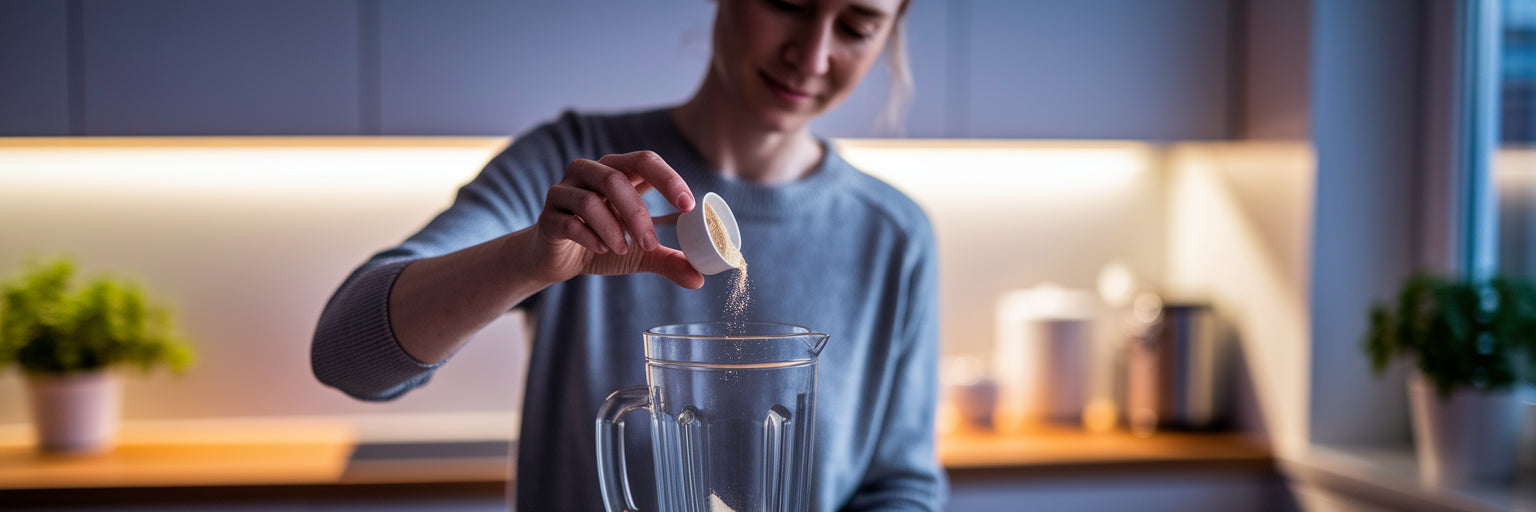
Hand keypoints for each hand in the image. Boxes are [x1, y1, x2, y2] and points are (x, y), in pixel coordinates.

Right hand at [523, 151, 703, 288]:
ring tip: (623, 250)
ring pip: (589, 199)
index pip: (644, 160)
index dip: (667, 178)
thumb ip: (668, 259)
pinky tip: (603, 250)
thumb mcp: (640, 252)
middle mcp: (588, 174)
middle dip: (637, 214)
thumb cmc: (601, 243)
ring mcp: (564, 192)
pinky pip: (569, 221)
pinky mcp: (548, 216)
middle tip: (650, 243)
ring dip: (612, 228)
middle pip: (615, 179)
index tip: (687, 205)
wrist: (557, 259)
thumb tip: (699, 279)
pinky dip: (590, 238)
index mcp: (617, 172)